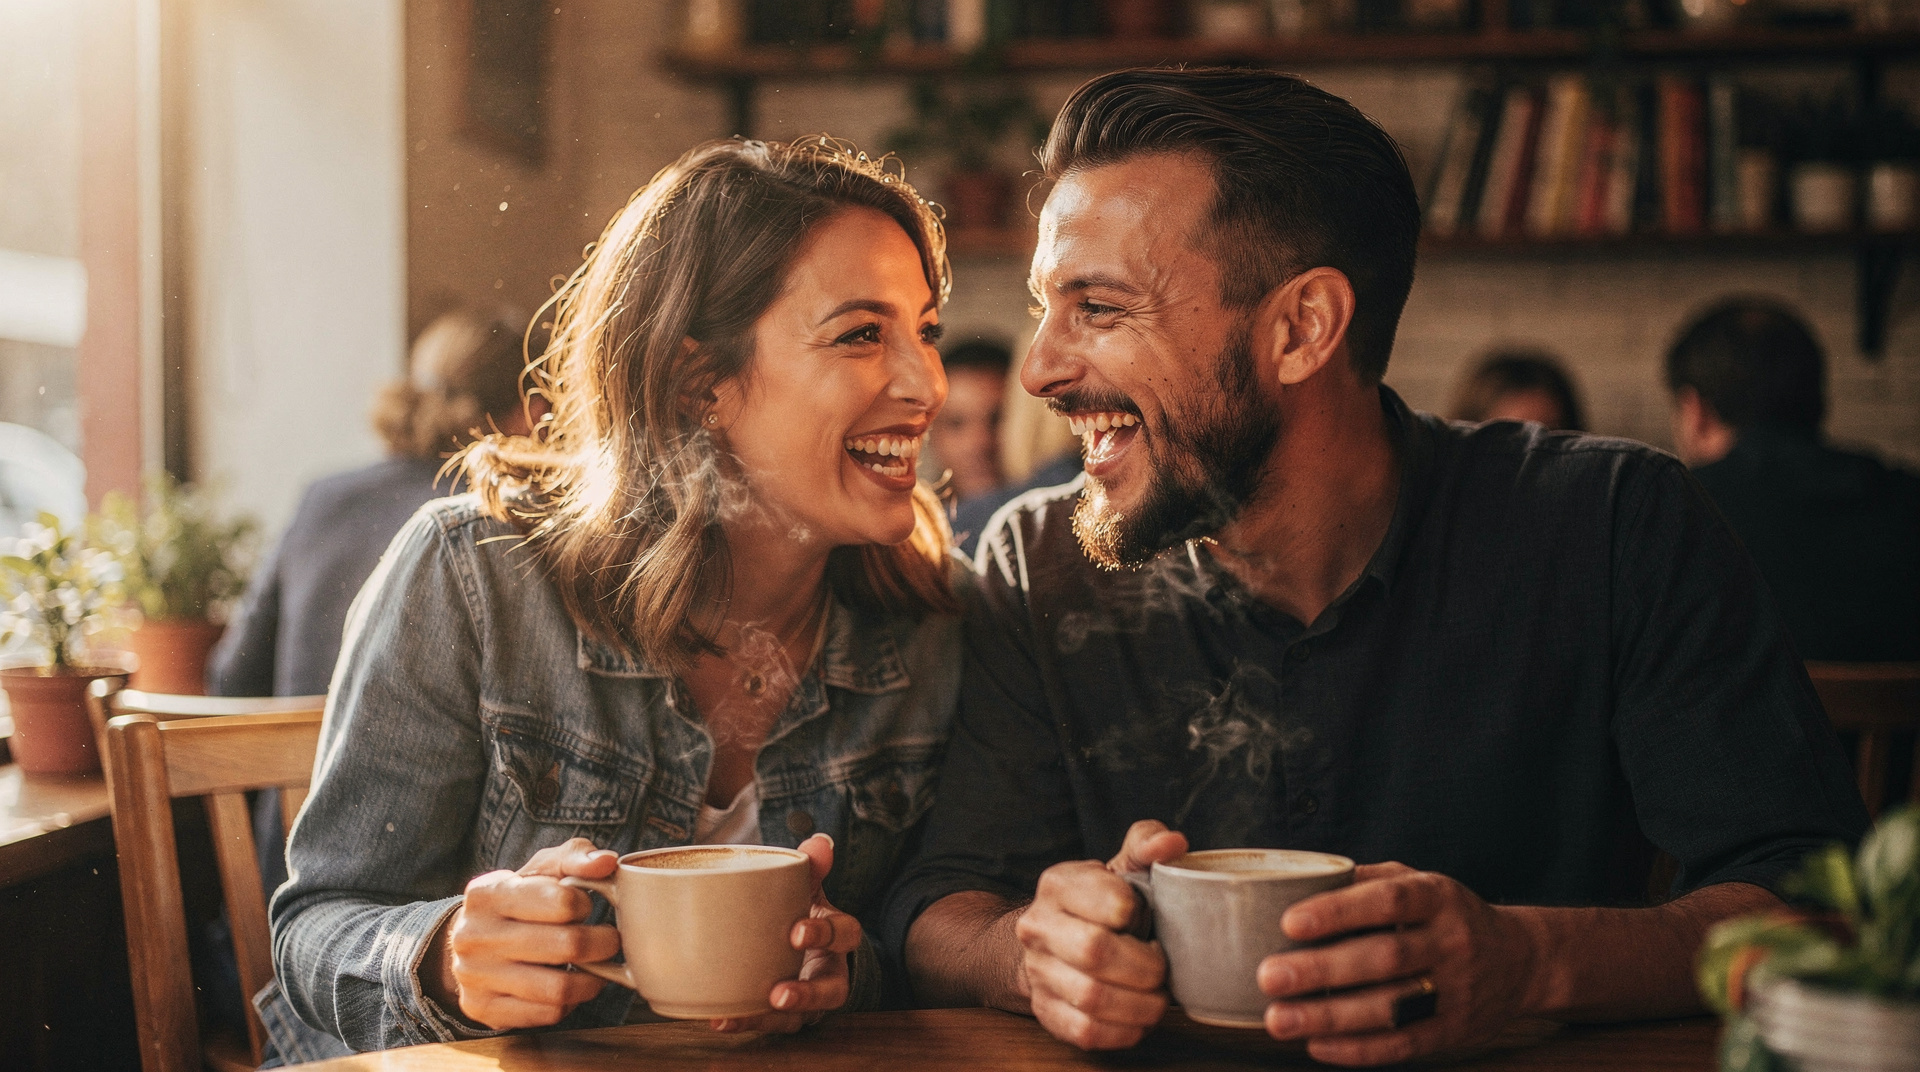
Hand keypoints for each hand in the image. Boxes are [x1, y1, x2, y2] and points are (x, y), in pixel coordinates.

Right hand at [430, 837, 623, 1029]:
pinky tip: (569, 987)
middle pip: (567, 946)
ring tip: (597, 967)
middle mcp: (474, 935)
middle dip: (602, 944)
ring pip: (559, 988)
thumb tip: (606, 862)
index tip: (584, 907)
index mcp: (487, 893)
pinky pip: (546, 1014)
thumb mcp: (542, 869)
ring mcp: (475, 976)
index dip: (584, 904)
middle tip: (609, 940)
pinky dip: (569, 1003)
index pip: (561, 901)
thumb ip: (576, 857)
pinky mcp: (482, 1009)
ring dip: (592, 980)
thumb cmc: (519, 899)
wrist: (471, 941)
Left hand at [711, 833, 863, 1033]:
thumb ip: (811, 867)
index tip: (798, 932)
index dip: (826, 934)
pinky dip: (744, 1022)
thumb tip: (820, 841)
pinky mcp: (783, 1017)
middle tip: (779, 992)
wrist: (803, 947)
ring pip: (798, 1019)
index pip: (845, 935)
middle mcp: (828, 974)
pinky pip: (768, 1026)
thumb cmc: (802, 913)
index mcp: (837, 938)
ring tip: (741, 1015)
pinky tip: (718, 1018)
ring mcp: (808, 1001)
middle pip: (831, 991)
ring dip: (770, 1019)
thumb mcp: (809, 889)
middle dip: (807, 994)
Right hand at [1016, 819, 1188, 1049]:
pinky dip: (1123, 1030)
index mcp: (1058, 883)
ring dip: (1140, 1004)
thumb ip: (1146, 845)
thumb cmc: (1099, 902)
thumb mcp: (1119, 866)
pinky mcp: (1045, 1010)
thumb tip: (1173, 843)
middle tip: (1160, 967)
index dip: (1140, 916)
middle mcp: (1038, 926)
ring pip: (1092, 997)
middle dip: (1145, 966)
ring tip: (1156, 996)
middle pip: (1095, 952)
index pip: (1112, 902)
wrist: (1051, 939)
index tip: (1146, 920)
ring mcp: (1038, 971)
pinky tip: (1138, 1018)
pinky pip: (1085, 1031)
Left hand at [1257, 862, 1539, 1065]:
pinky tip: (1316, 1045)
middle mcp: (1451, 941)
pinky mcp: (1454, 1031)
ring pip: (1391, 1007)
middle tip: (1268, 977)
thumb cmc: (1445, 914)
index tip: (1290, 922)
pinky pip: (1404, 1043)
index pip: (1388, 900)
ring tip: (1279, 1019)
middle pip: (1384, 958)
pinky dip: (1357, 1049)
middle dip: (1321, 970)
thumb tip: (1296, 879)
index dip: (1339, 911)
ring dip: (1330, 1017)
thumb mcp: (1417, 882)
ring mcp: (1456, 990)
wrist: (1520, 960)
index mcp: (1438, 896)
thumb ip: (1364, 880)